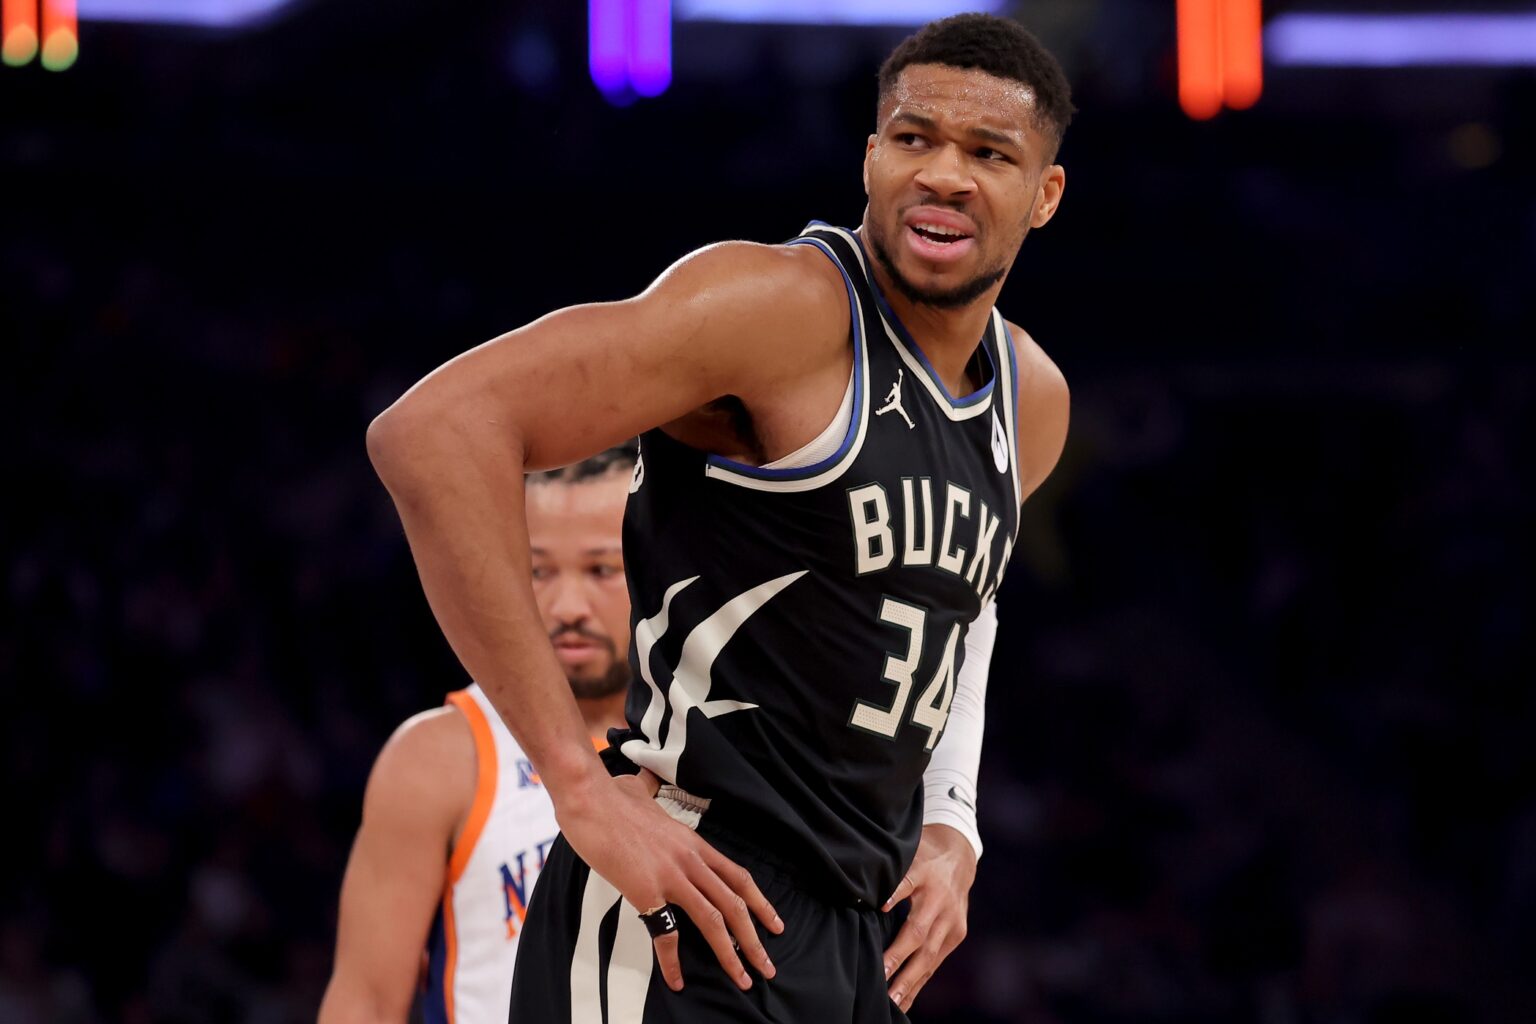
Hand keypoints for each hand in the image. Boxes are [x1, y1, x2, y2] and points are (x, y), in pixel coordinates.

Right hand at [556, 769, 782, 991]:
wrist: (589, 798)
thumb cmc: (609, 795)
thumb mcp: (639, 791)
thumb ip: (647, 792)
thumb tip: (640, 782)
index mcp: (692, 842)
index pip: (737, 877)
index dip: (759, 902)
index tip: (773, 923)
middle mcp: (690, 860)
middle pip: (735, 903)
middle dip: (755, 938)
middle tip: (767, 966)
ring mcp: (671, 876)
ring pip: (714, 920)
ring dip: (732, 953)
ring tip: (742, 979)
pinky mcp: (647, 890)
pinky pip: (666, 934)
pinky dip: (672, 962)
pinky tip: (676, 981)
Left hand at [881, 823, 977, 1012]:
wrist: (960, 856)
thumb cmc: (923, 856)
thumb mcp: (905, 854)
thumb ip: (889, 874)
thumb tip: (862, 894)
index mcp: (924, 874)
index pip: (907, 884)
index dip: (894, 895)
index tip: (880, 907)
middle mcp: (940, 901)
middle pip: (919, 933)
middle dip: (900, 959)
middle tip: (881, 980)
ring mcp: (952, 921)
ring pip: (929, 955)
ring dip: (910, 980)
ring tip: (893, 1002)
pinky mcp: (957, 934)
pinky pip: (936, 962)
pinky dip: (919, 981)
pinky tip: (905, 1000)